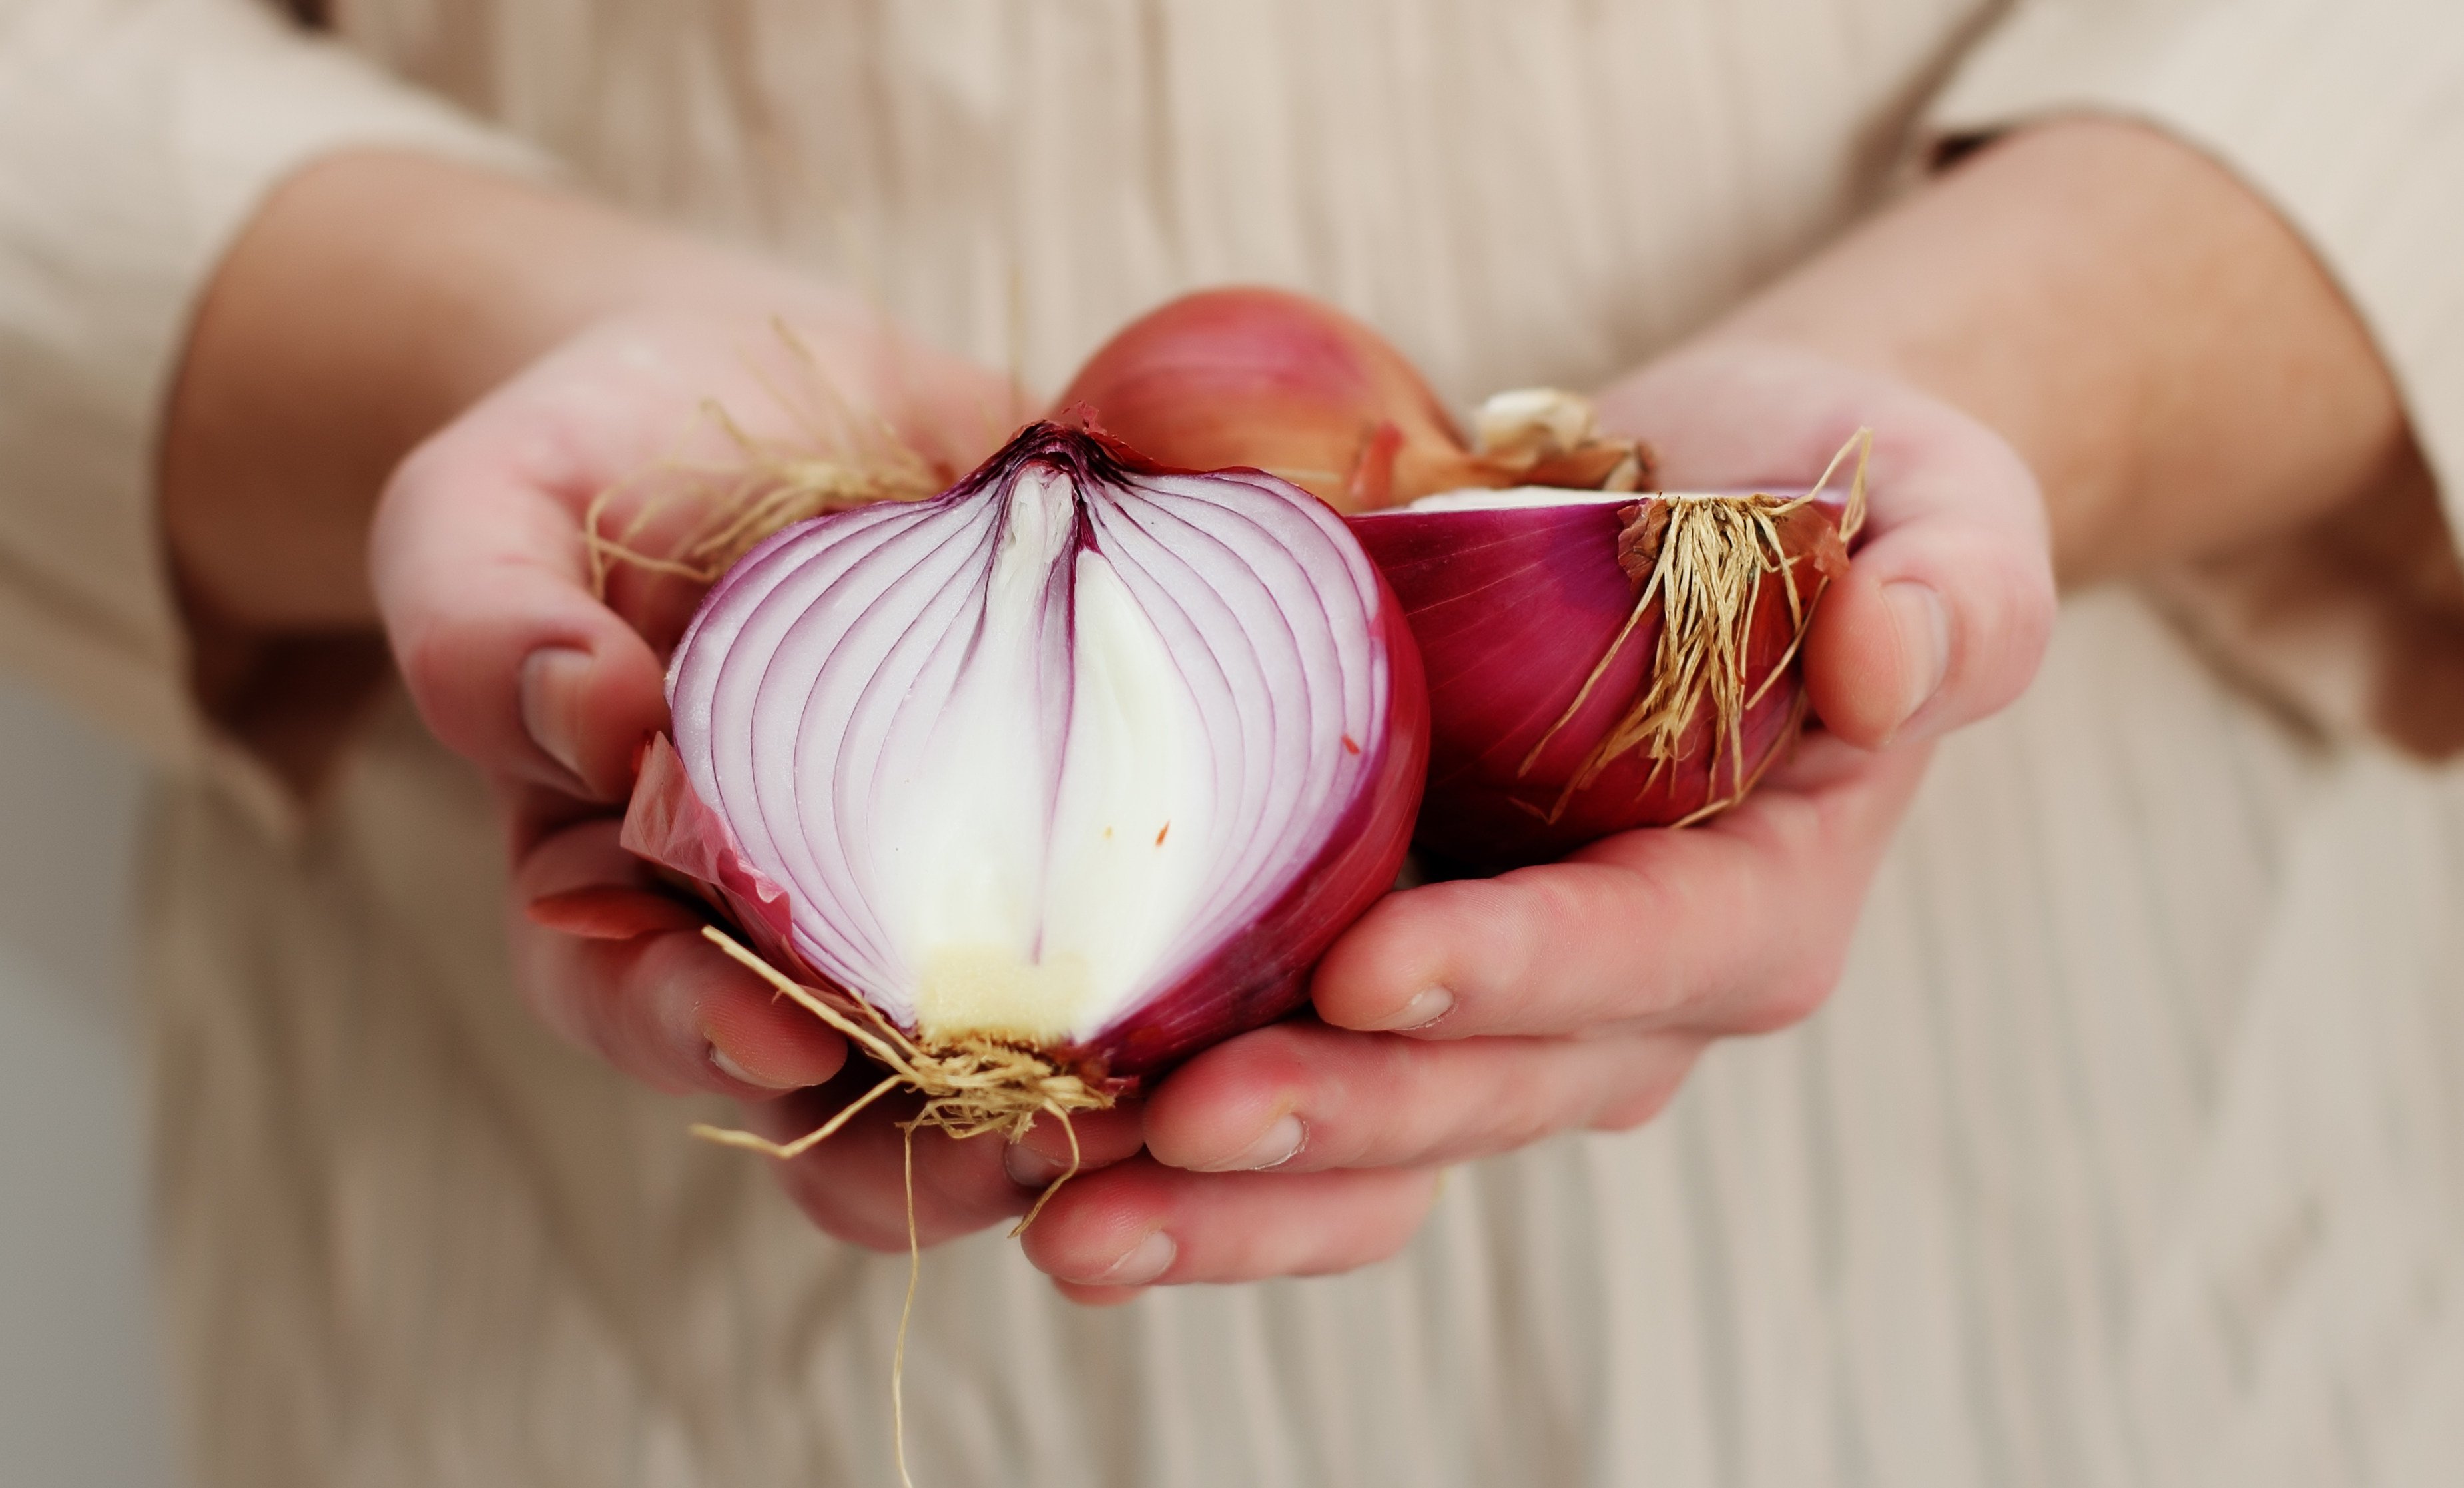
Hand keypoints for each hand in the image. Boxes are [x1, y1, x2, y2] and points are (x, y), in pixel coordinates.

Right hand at [370, 302, 1162, 1250]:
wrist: (755, 381)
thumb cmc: (590, 456)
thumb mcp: (488, 507)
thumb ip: (482, 616)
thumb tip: (585, 716)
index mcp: (616, 891)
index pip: (639, 1005)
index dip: (693, 1036)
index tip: (772, 1033)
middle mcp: (779, 924)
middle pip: (836, 1088)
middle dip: (927, 1140)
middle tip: (1028, 1147)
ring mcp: (929, 885)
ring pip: (999, 1044)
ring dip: (1081, 1091)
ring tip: (1164, 1106)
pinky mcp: (1056, 812)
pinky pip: (1121, 909)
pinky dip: (1184, 954)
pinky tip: (1261, 961)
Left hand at [1009, 341, 2055, 1301]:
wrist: (1704, 512)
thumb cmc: (1824, 504)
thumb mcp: (1941, 513)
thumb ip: (1959, 591)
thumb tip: (1890, 658)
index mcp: (1758, 902)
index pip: (1649, 954)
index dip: (1523, 973)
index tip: (1376, 972)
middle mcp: (1626, 996)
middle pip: (1486, 1087)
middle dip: (1337, 1119)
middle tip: (1176, 1131)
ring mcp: (1496, 1004)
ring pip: (1376, 1136)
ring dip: (1226, 1193)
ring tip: (1064, 1218)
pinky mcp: (1385, 974)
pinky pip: (1301, 1087)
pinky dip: (1180, 1145)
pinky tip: (1038, 1166)